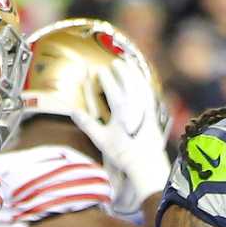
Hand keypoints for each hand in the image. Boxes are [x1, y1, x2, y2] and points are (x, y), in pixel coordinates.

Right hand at [70, 60, 169, 214]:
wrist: (146, 164)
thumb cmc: (122, 153)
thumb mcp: (101, 140)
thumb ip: (87, 124)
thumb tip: (72, 111)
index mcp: (121, 110)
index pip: (112, 88)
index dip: (105, 77)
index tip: (99, 70)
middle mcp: (135, 106)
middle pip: (129, 82)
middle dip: (122, 70)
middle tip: (115, 62)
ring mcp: (146, 109)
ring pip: (141, 85)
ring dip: (134, 73)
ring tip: (129, 64)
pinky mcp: (154, 114)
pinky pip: (149, 93)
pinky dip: (144, 83)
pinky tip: (142, 80)